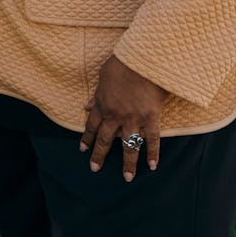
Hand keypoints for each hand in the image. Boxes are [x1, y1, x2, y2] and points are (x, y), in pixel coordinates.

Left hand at [79, 54, 165, 181]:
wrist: (143, 58)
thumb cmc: (123, 63)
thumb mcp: (103, 77)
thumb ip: (96, 95)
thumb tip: (85, 107)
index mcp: (102, 104)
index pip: (91, 125)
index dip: (87, 138)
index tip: (83, 149)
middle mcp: (115, 115)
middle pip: (105, 140)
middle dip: (99, 155)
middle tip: (95, 168)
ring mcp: (133, 118)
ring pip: (128, 146)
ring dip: (128, 163)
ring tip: (127, 178)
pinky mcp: (151, 117)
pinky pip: (152, 139)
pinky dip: (153, 153)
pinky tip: (152, 166)